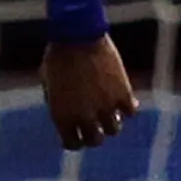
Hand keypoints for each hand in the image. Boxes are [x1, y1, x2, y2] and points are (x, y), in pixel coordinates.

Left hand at [41, 35, 135, 151]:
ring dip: (111, 122)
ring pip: (114, 129)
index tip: (78, 137)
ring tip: (109, 113)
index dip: (76, 141)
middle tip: (96, 128)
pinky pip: (130, 112)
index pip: (73, 144)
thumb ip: (58, 102)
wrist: (77, 36)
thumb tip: (70, 116)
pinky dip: (128, 108)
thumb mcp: (50, 83)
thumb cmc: (58, 57)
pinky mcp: (123, 94)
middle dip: (95, 135)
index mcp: (61, 115)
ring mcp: (105, 106)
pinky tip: (124, 100)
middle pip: (96, 140)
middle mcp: (84, 116)